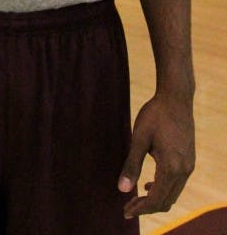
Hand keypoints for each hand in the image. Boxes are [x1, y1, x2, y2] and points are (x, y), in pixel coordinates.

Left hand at [118, 93, 194, 218]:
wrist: (176, 98)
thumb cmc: (155, 115)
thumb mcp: (139, 138)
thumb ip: (131, 164)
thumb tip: (122, 189)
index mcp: (171, 167)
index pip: (156, 199)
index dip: (140, 208)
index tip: (125, 211)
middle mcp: (184, 171)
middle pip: (166, 201)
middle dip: (146, 207)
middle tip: (127, 207)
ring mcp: (189, 167)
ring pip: (173, 194)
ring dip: (155, 200)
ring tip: (136, 199)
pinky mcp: (189, 161)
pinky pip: (177, 184)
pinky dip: (163, 190)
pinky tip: (149, 184)